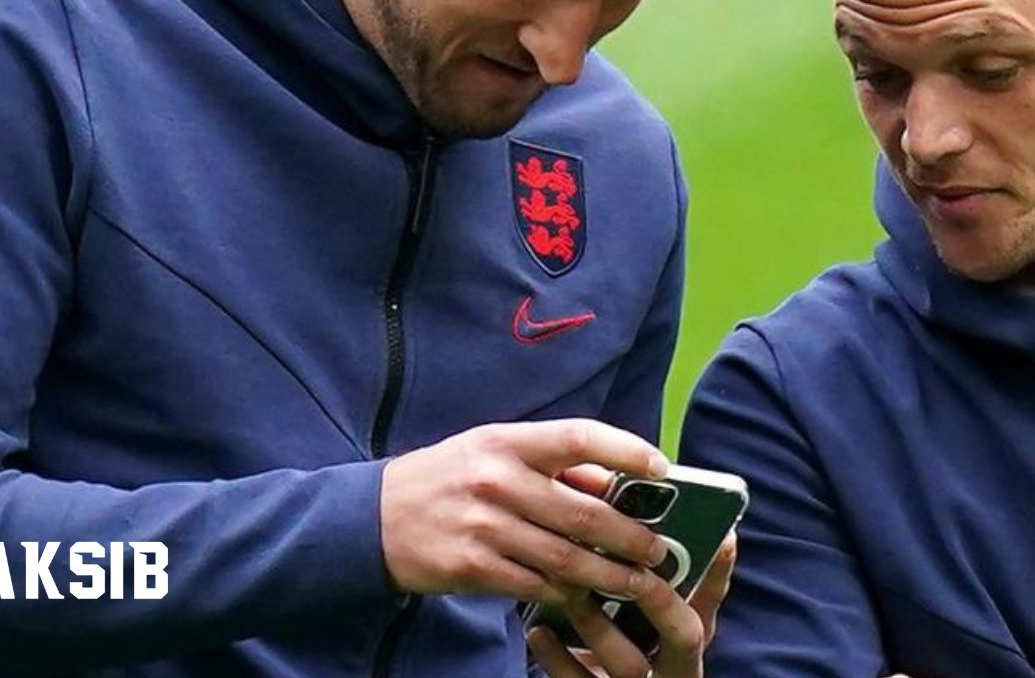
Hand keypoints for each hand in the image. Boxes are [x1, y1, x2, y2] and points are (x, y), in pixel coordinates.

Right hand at [380, 419, 670, 603]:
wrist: (373, 518)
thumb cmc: (448, 478)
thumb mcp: (492, 452)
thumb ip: (549, 465)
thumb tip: (613, 483)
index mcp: (507, 442)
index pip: (577, 437)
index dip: (625, 450)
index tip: (661, 468)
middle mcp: (497, 480)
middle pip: (582, 511)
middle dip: (630, 536)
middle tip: (658, 551)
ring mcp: (483, 525)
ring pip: (564, 557)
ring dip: (608, 575)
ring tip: (638, 584)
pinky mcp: (470, 566)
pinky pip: (533, 585)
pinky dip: (564, 594)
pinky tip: (585, 597)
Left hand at [527, 534, 736, 677]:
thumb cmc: (627, 648)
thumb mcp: (652, 623)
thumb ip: (659, 582)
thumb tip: (657, 515)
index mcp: (688, 643)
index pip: (712, 604)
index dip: (718, 572)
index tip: (719, 535)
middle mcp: (674, 670)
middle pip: (684, 635)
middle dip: (658, 595)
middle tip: (631, 563)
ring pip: (631, 662)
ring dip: (600, 623)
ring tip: (570, 589)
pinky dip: (558, 658)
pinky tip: (538, 630)